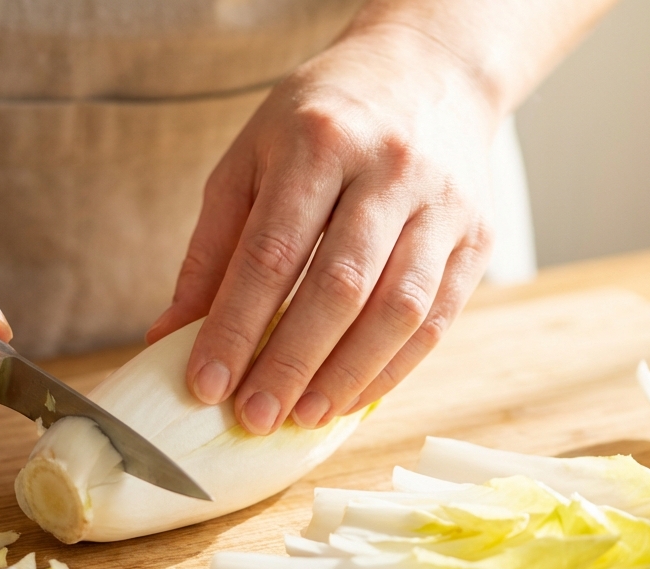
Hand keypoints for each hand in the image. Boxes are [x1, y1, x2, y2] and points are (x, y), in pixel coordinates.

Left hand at [146, 24, 499, 434]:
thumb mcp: (251, 161)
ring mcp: (443, 204)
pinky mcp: (478, 236)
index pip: (271, 253)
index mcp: (318, 142)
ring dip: (347, 376)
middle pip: (340, 286)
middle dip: (291, 363)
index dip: (236, 327)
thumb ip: (213, 250)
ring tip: (303, 417)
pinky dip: (392, 368)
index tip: (207, 384)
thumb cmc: (323, 121)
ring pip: (398, 310)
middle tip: (254, 418)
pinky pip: (438, 318)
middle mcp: (389, 170)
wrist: (430, 70)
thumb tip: (171, 335)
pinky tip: (352, 397)